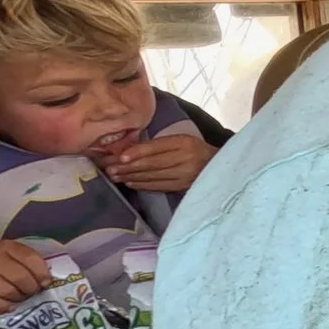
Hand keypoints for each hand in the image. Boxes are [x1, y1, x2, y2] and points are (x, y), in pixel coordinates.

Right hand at [0, 240, 52, 312]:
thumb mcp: (5, 256)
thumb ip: (24, 263)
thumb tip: (47, 280)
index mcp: (5, 245)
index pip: (31, 259)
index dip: (42, 274)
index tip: (46, 283)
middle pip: (21, 278)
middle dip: (31, 290)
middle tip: (31, 294)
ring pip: (9, 292)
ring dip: (18, 299)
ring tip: (19, 299)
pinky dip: (4, 306)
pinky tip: (8, 306)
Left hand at [99, 131, 216, 191]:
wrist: (218, 166)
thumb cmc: (195, 150)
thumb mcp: (181, 141)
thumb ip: (159, 145)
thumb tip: (129, 152)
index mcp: (184, 143)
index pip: (157, 147)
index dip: (138, 152)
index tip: (121, 157)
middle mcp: (186, 159)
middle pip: (153, 164)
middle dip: (129, 167)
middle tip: (111, 169)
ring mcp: (185, 175)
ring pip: (153, 176)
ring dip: (132, 177)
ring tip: (115, 176)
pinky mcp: (182, 187)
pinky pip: (158, 186)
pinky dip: (142, 185)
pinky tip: (130, 183)